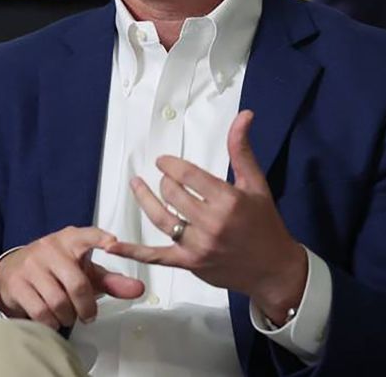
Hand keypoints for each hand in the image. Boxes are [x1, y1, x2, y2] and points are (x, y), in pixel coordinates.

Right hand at [0, 226, 145, 328]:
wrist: (13, 271)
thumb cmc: (56, 269)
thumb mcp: (84, 271)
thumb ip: (111, 280)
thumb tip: (138, 289)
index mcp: (71, 239)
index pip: (88, 235)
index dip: (100, 238)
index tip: (113, 242)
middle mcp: (50, 248)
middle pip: (77, 284)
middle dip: (87, 306)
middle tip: (89, 315)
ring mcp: (32, 265)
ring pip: (58, 301)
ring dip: (68, 316)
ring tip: (69, 315)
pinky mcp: (17, 283)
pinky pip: (40, 311)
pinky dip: (51, 322)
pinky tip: (53, 319)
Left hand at [105, 110, 307, 322]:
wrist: (273, 269)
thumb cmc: (265, 224)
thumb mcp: (257, 184)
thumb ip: (242, 150)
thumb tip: (244, 115)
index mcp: (228, 200)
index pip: (188, 175)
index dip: (170, 165)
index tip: (164, 162)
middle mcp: (212, 223)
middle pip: (172, 193)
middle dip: (165, 181)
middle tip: (166, 178)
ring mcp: (198, 246)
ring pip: (161, 217)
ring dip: (145, 199)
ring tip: (137, 185)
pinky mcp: (190, 264)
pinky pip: (156, 256)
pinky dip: (133, 252)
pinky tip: (112, 246)